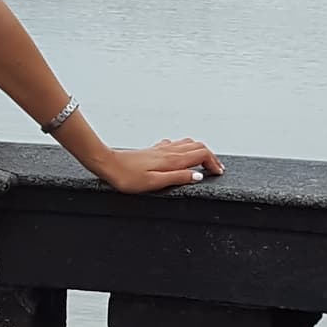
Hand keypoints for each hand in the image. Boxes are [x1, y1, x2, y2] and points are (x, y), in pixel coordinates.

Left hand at [90, 138, 220, 193]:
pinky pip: (175, 144)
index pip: (201, 154)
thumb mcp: (154, 183)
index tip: (218, 172)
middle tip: (216, 169)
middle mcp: (169, 151)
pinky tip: (181, 154)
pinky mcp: (153, 150)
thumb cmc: (127, 176)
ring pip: (188, 143)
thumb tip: (198, 176)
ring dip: (199, 151)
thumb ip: (177, 178)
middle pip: (198, 146)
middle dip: (210, 156)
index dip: (214, 162)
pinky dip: (185, 148)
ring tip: (204, 162)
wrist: (108, 164)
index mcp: (172, 160)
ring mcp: (161, 149)